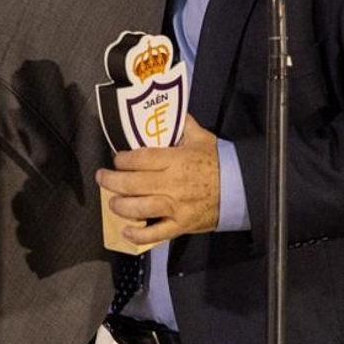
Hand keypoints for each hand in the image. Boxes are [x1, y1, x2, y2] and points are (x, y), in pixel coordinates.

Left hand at [96, 117, 220, 246]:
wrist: (240, 188)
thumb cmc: (218, 162)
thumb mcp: (201, 137)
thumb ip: (183, 124)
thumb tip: (170, 109)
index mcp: (175, 160)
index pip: (140, 159)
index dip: (123, 160)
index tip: (116, 159)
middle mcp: (172, 183)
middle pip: (132, 184)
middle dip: (111, 181)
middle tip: (102, 178)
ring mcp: (175, 206)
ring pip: (139, 208)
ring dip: (120, 206)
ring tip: (113, 202)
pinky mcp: (180, 224)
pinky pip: (155, 233)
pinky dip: (138, 234)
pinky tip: (126, 231)